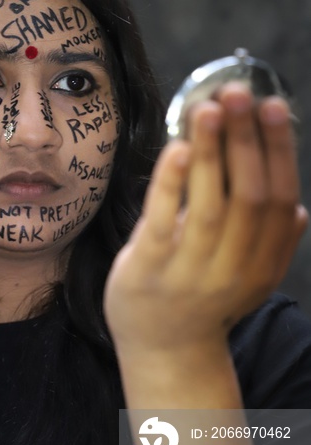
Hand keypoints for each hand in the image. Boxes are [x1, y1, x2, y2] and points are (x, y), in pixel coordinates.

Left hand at [104, 83, 307, 356]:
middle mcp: (233, 268)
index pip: (278, 199)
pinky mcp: (149, 269)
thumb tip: (299, 210)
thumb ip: (272, 244)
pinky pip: (164, 222)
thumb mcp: (248, 277)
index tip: (272, 105)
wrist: (165, 352)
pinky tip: (179, 148)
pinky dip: (173, 183)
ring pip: (210, 206)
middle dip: (246, 141)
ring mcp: (190, 271)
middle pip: (249, 197)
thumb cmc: (203, 300)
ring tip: (209, 108)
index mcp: (262, 262)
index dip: (279, 151)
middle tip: (238, 93)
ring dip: (213, 153)